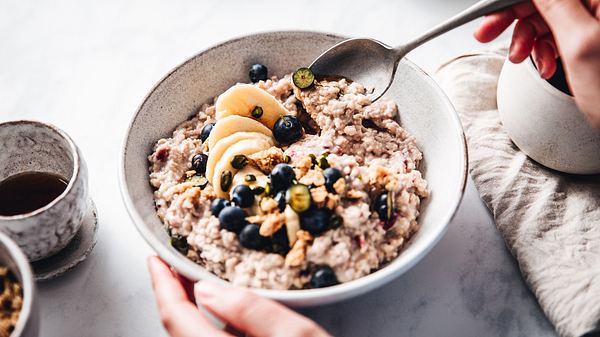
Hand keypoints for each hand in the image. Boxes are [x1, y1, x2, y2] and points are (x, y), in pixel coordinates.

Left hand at [147, 256, 330, 336]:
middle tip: (171, 264)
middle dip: (172, 293)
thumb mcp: (295, 335)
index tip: (156, 259)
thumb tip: (207, 289)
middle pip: (178, 328)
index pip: (176, 317)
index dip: (162, 285)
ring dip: (187, 308)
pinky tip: (219, 310)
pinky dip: (205, 323)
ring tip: (191, 280)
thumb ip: (251, 311)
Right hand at [474, 0, 599, 128]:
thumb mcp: (581, 45)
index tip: (489, 14)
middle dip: (515, 18)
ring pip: (548, 18)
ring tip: (521, 59)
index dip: (513, 1)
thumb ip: (555, 5)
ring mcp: (598, 24)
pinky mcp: (593, 42)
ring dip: (528, 39)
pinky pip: (558, 36)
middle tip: (487, 33)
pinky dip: (543, 51)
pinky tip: (544, 65)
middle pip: (545, 1)